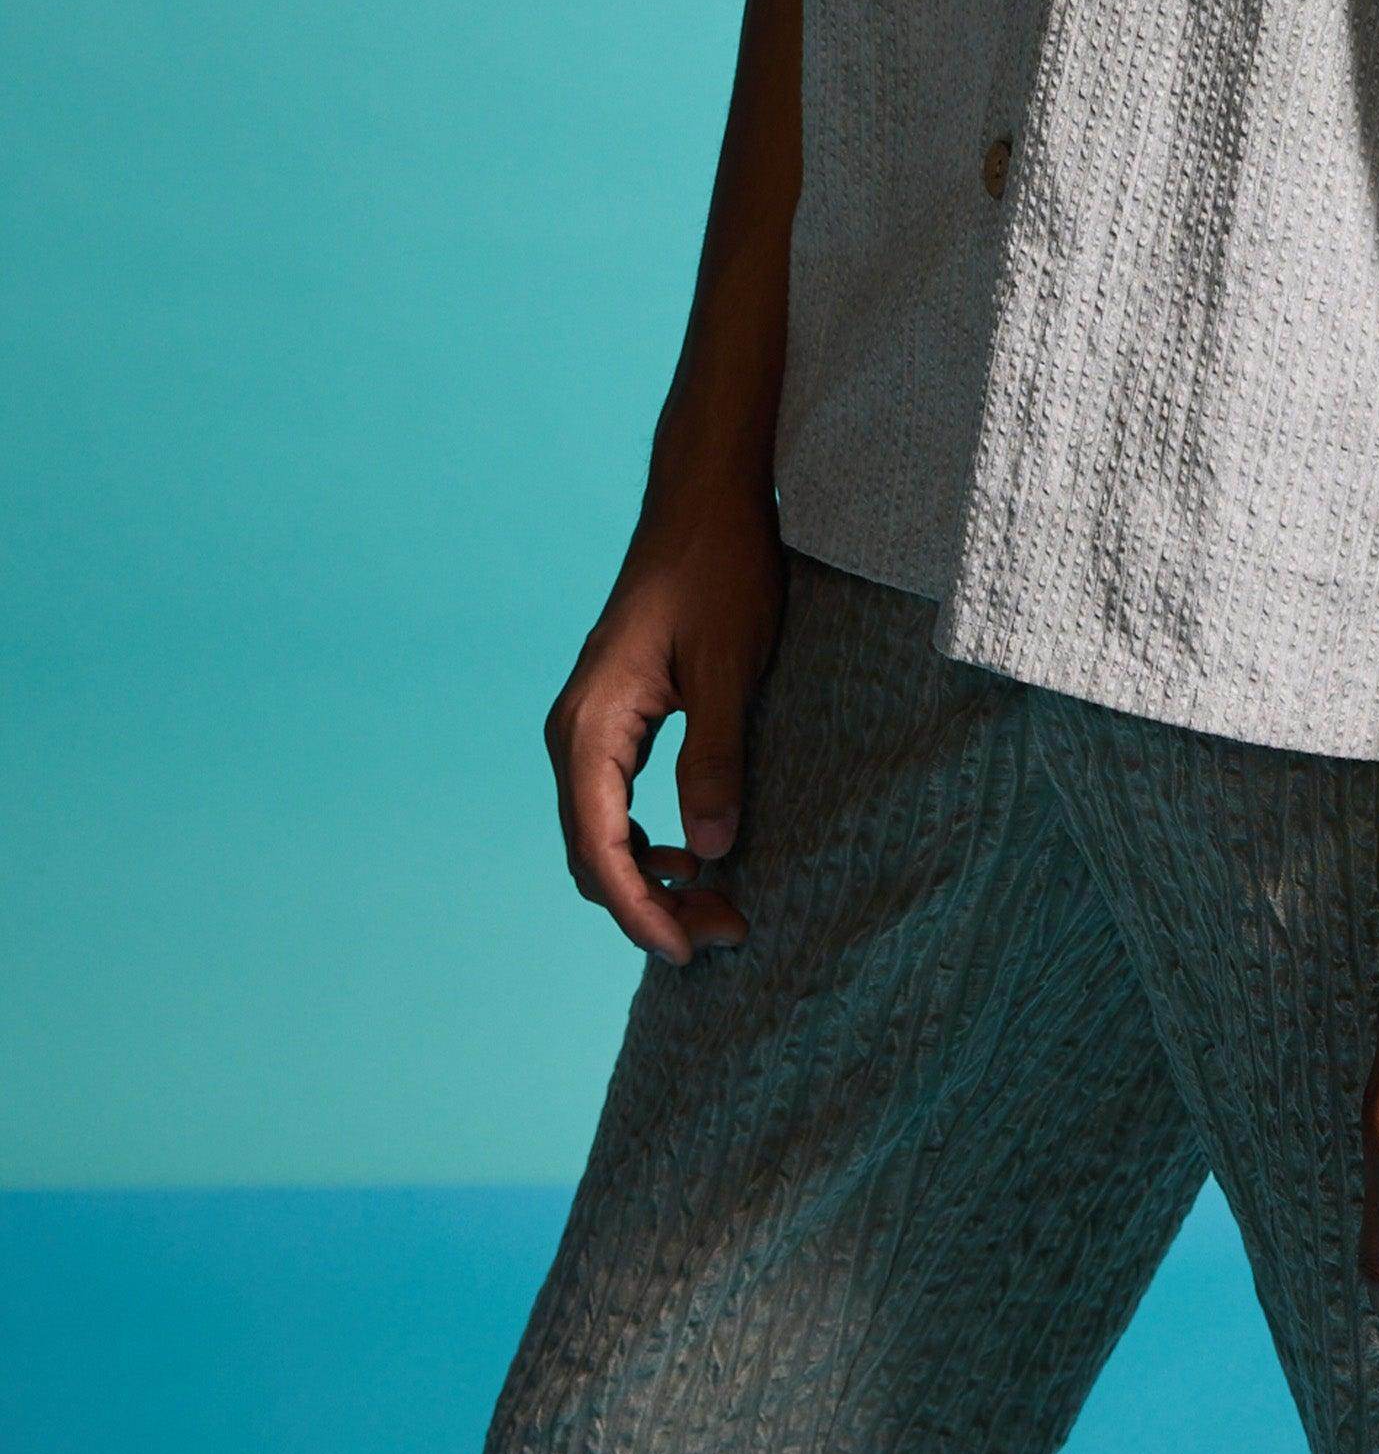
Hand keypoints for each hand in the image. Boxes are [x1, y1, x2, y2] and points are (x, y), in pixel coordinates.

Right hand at [544, 482, 787, 965]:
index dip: (640, 910)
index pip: (600, 847)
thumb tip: (714, 849)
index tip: (686, 952)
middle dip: (651, 904)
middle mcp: (574, 733)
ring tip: (720, 905)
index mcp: (591, 725)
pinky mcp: (613, 720)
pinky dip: (648, 843)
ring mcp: (589, 727)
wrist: (705, 501)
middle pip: (593, 852)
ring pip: (602, 834)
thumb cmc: (721, 570)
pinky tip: (699, 854)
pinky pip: (614, 804)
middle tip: (725, 933)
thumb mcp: (730, 665)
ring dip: (651, 877)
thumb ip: (716, 755)